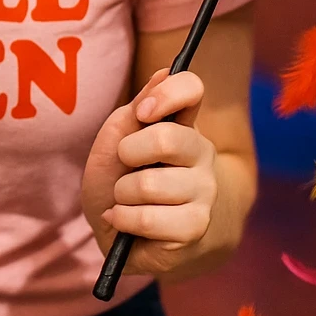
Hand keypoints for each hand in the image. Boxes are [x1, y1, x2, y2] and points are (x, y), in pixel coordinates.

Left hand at [81, 67, 217, 277]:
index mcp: (180, 125)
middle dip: (128, 153)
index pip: (191, 89)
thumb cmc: (122, 189)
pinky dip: (123, 220)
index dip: (167, 93)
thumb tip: (164, 71)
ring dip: (122, 194)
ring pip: (150, 184)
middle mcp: (200, 153)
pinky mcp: (196, 226)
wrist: (136, 244)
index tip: (144, 112)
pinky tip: (125, 222)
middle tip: (125, 166)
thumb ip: (132, 115)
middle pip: (167, 138)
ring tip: (125, 202)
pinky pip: (147, 218)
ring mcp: (203, 190)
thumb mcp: (112, 149)